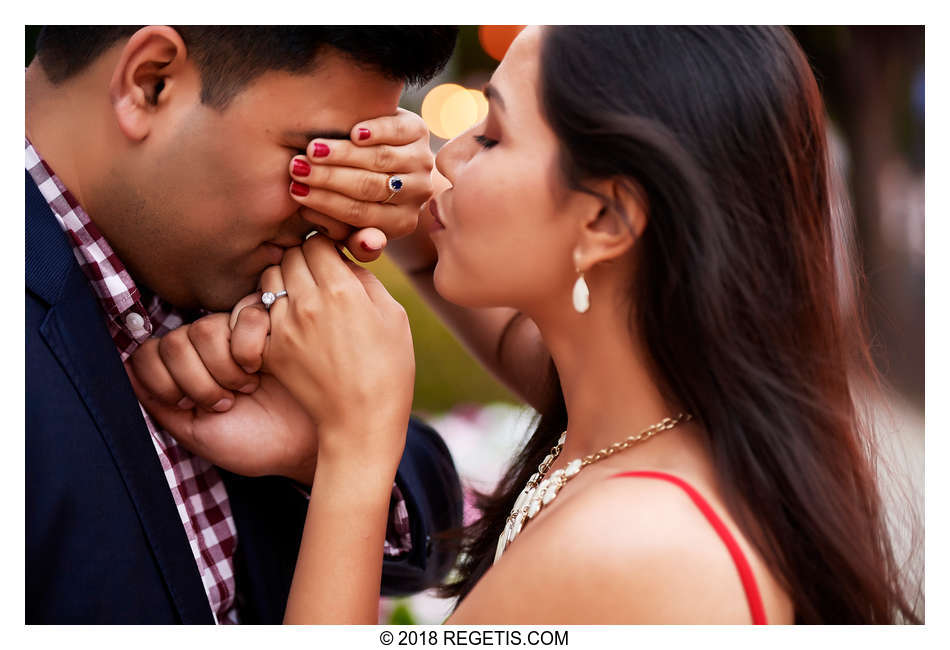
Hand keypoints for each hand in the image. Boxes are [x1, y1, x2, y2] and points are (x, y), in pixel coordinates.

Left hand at [127, 314, 318, 483]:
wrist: (303, 446)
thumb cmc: (253, 443)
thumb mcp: (195, 433)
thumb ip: (158, 404)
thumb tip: (122, 369)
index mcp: (185, 371)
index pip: (149, 353)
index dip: (163, 381)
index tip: (187, 406)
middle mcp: (207, 348)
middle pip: (174, 341)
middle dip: (197, 381)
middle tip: (225, 401)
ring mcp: (237, 332)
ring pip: (205, 329)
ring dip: (226, 368)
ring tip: (247, 386)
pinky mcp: (270, 322)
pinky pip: (245, 314)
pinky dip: (251, 345)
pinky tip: (265, 364)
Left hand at [258, 234, 414, 470]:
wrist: (361, 421)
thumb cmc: (388, 369)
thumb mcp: (393, 315)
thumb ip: (365, 279)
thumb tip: (343, 259)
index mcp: (342, 290)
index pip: (317, 241)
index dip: (327, 246)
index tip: (334, 259)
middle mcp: (307, 302)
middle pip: (291, 256)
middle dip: (305, 261)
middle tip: (319, 278)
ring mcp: (284, 327)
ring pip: (270, 280)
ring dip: (285, 283)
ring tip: (304, 300)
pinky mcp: (269, 349)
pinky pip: (260, 313)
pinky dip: (273, 313)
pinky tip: (292, 325)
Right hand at [288, 108, 433, 262]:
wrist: (380, 157)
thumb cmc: (356, 197)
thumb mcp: (352, 224)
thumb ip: (355, 241)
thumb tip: (369, 245)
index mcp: (401, 223)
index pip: (359, 214)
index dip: (325, 202)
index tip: (295, 191)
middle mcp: (417, 194)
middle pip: (369, 186)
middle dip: (329, 178)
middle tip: (297, 168)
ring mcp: (421, 162)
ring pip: (380, 159)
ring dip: (343, 154)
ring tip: (313, 150)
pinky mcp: (419, 131)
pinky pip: (397, 132)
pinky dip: (375, 132)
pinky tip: (353, 132)